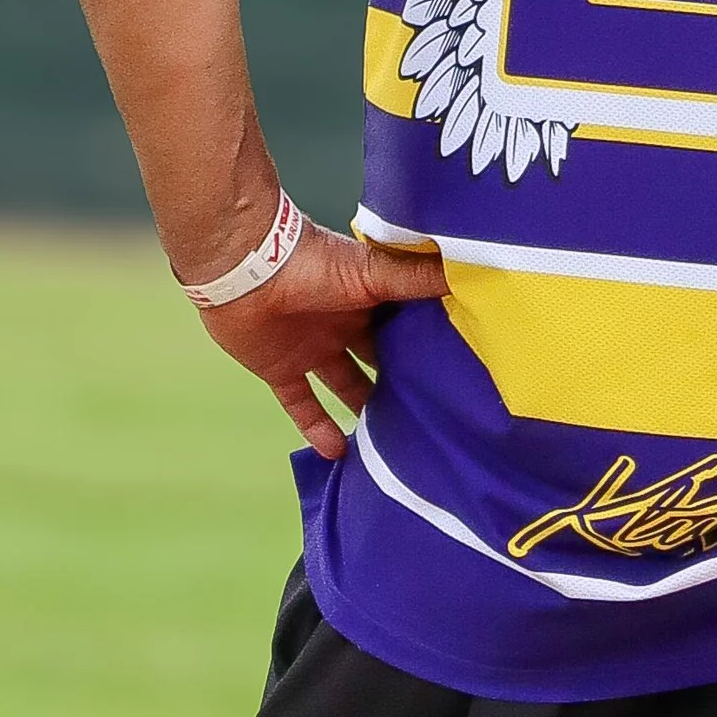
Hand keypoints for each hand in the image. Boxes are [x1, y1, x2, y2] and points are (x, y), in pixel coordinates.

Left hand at [194, 222, 445, 461]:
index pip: (406, 325)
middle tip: (434, 411)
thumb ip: (419, 278)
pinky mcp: (280, 368)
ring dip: (364, 408)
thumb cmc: (312, 263)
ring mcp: (312, 347)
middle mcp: (343, 323)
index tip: (459, 370)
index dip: (428, 344)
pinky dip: (317, 428)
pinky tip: (339, 454)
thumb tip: (473, 273)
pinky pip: (301, 404)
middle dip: (401, 380)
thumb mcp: (375, 271)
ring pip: (345, 385)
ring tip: (395, 440)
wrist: (244, 266)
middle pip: (379, 358)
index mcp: (368, 297)